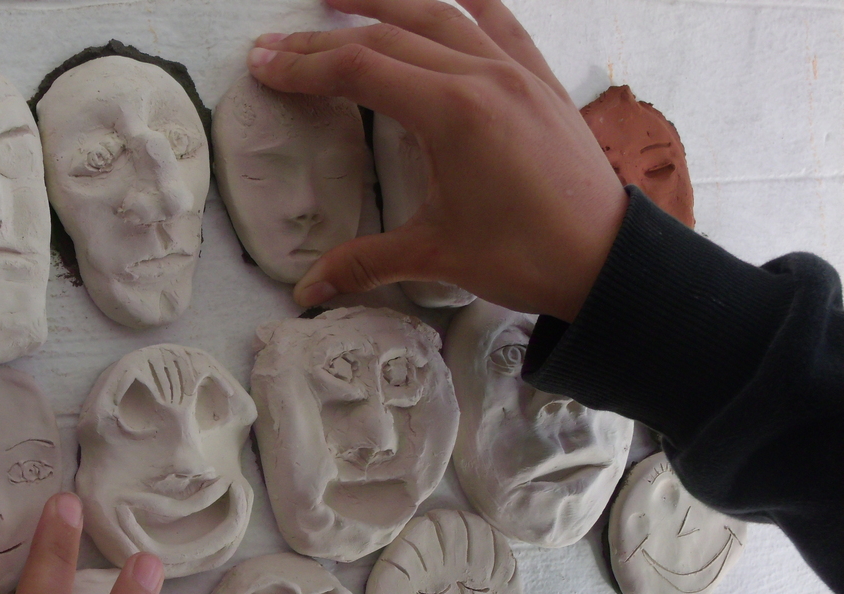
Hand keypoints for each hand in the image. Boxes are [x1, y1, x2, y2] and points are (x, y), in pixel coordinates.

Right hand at [248, 0, 626, 320]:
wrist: (605, 259)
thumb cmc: (525, 256)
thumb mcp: (435, 256)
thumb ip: (365, 263)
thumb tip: (308, 290)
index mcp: (451, 113)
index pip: (358, 71)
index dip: (303, 66)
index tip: (264, 64)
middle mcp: (481, 76)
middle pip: (386, 38)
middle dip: (323, 40)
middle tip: (277, 44)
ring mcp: (515, 70)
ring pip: (438, 15)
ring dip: (383, 1)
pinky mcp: (540, 79)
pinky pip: (497, 20)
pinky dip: (463, 3)